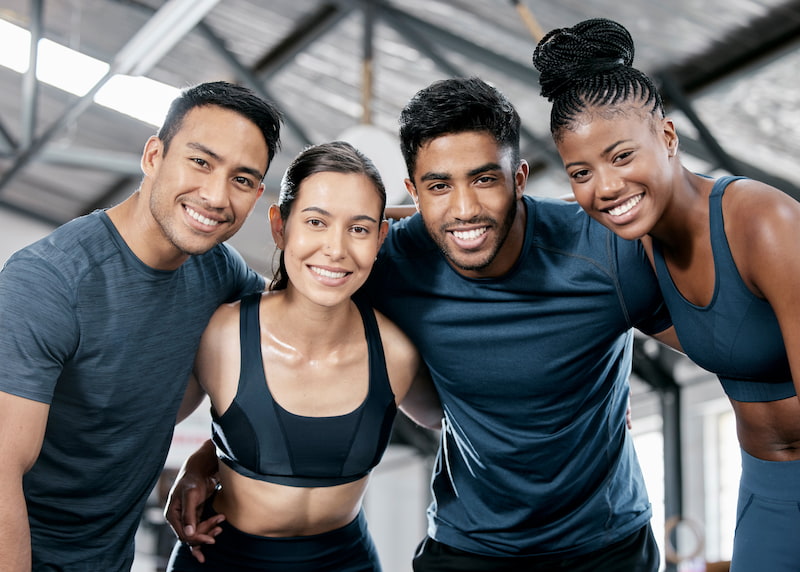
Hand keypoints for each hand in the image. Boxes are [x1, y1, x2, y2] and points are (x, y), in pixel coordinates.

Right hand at [164, 440, 224, 561]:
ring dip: (209, 531)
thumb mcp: (191, 495)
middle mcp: (177, 518)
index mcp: (172, 514)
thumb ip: (189, 514)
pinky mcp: (195, 514)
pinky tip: (219, 522)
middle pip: (191, 536)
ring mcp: (186, 517)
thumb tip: (188, 533)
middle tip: (219, 529)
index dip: (197, 539)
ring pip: (197, 533)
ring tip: (221, 521)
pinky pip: (201, 527)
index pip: (183, 535)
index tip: (211, 539)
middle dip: (205, 534)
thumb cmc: (194, 480)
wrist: (201, 469)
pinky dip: (210, 527)